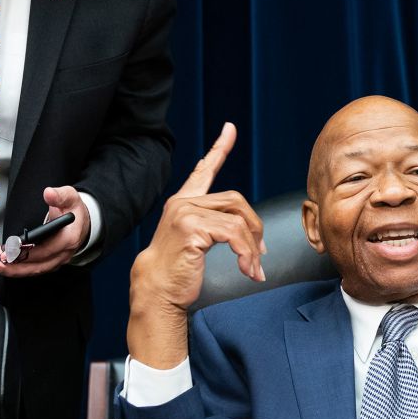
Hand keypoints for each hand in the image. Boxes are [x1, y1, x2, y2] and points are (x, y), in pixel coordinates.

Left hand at [0, 185, 91, 278]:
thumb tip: (49, 193)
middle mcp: (62, 254)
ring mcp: (55, 260)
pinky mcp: (48, 262)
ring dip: (11, 269)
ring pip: (32, 270)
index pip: (46, 250)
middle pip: (36, 266)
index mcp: (68, 239)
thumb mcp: (70, 198)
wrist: (83, 222)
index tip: (10, 249)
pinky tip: (2, 262)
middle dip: (13, 266)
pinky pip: (31, 269)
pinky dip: (16, 267)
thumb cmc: (75, 211)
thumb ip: (60, 195)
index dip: (27, 252)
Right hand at [127, 123, 266, 367]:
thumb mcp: (197, 241)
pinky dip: (247, 254)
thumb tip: (252, 232)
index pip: (203, 170)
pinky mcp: (192, 227)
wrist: (157, 289)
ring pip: (238, 220)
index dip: (219, 148)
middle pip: (236, 201)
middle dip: (254, 228)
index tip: (230, 129)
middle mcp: (183, 202)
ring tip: (253, 269)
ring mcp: (186, 213)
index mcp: (184, 202)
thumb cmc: (177, 270)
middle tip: (260, 254)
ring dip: (252, 248)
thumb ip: (216, 227)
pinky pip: (234, 235)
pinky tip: (247, 270)